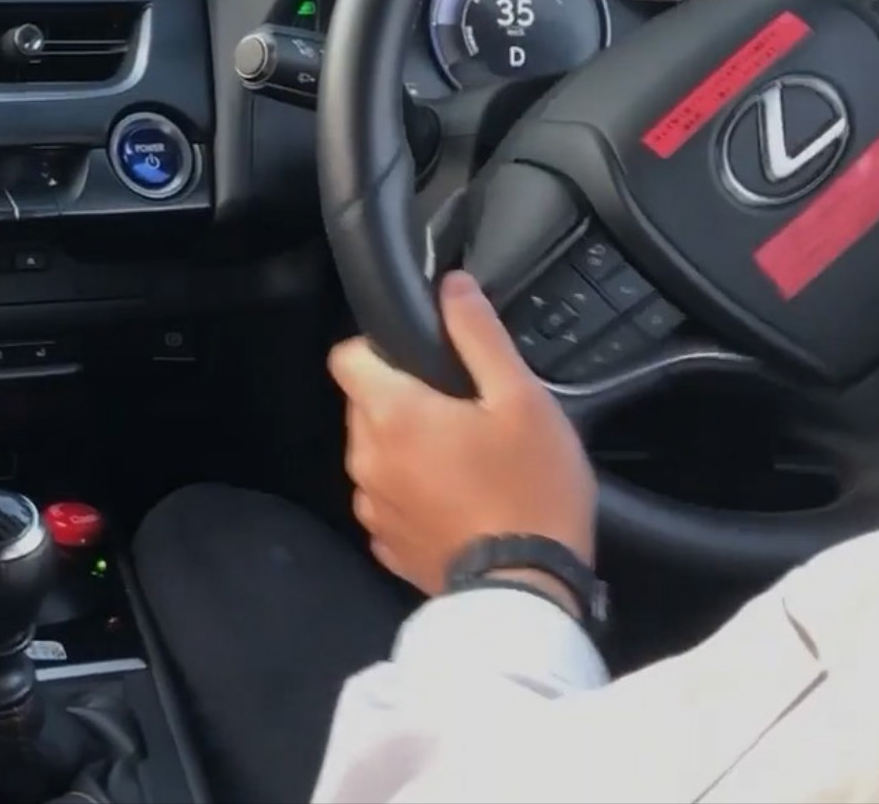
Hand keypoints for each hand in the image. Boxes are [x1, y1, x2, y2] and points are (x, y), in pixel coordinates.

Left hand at [331, 272, 595, 609]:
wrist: (528, 591)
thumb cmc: (531, 492)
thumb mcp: (521, 399)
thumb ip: (478, 335)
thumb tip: (451, 288)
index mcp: (391, 414)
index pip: (346, 355)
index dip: (379, 347)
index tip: (421, 358)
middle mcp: (366, 458)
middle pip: (364, 403)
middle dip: (403, 397)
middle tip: (464, 410)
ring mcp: (373, 505)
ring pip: (376, 451)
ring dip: (409, 446)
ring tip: (468, 458)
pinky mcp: (387, 543)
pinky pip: (390, 497)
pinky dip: (414, 490)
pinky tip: (460, 498)